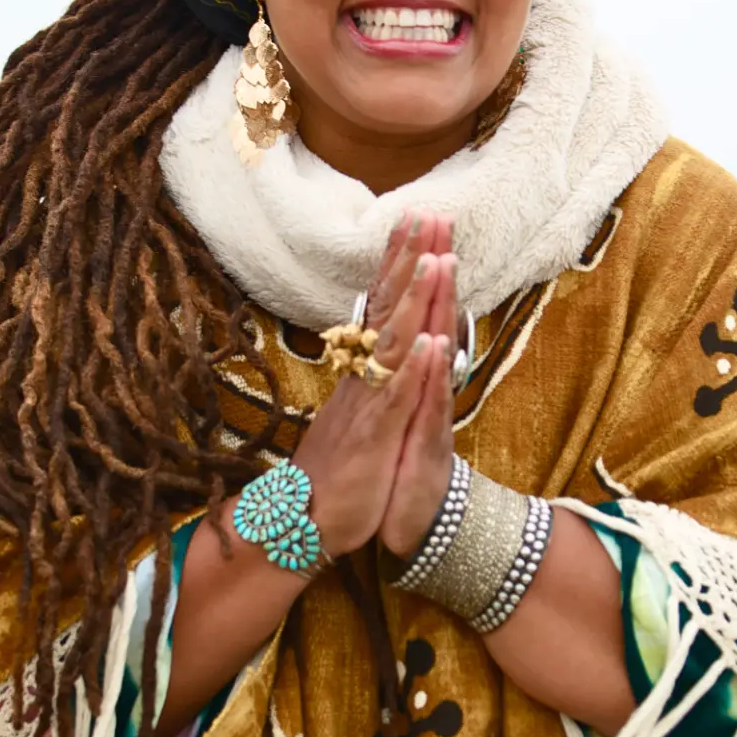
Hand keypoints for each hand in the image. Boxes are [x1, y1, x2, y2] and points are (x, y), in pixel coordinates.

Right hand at [292, 212, 447, 556]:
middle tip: (424, 213)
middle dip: (408, 262)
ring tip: (434, 261)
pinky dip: (412, 374)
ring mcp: (367, 408)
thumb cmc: (336, 473)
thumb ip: (371, 382)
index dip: (399, 265)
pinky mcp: (371, 442)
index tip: (414, 221)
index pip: (384, 309)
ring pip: (393, 347)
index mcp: (365, 376)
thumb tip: (382, 345)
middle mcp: (364, 382)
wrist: (301, 523)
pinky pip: (394, 402)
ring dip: (414, 304)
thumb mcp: (359, 419)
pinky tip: (430, 346)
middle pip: (388, 312)